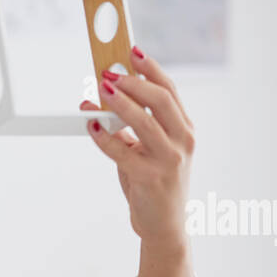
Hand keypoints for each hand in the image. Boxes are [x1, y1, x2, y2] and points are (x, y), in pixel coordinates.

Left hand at [79, 46, 194, 247]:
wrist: (164, 225)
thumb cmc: (155, 184)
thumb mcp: (149, 151)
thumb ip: (132, 129)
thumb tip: (102, 104)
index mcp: (185, 130)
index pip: (169, 91)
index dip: (151, 68)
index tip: (132, 51)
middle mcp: (182, 141)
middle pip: (160, 100)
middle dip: (133, 82)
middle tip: (109, 73)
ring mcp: (168, 159)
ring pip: (143, 122)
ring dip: (119, 103)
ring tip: (100, 90)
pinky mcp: (150, 177)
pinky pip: (122, 151)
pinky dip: (104, 137)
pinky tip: (91, 126)